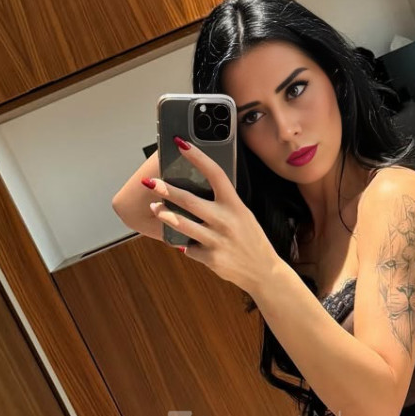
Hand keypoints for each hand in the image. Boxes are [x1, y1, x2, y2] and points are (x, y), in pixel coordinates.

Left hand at [147, 138, 278, 296]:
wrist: (264, 272)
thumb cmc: (251, 240)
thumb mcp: (243, 215)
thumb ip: (223, 204)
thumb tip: (196, 191)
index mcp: (235, 205)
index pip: (215, 174)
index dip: (197, 157)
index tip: (181, 144)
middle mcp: (226, 220)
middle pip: (189, 200)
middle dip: (166, 189)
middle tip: (150, 182)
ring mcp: (217, 240)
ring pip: (182, 224)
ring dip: (164, 214)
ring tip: (155, 207)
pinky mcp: (210, 258)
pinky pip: (188, 248)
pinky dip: (184, 244)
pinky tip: (184, 243)